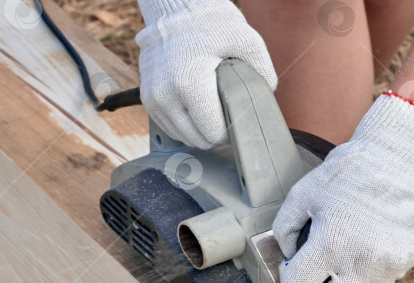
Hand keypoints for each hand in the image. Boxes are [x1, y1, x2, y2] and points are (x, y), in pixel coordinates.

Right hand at [135, 0, 276, 148]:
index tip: (238, 122)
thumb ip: (263, 71)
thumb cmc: (212, 24)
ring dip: (199, 132)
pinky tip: (198, 114)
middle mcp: (165, 95)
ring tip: (214, 116)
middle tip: (228, 119)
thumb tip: (267, 96)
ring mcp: (152, 97)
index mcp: (189, 84)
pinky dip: (184, 126)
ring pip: (182, 136)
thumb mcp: (247, 40)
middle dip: (216, 135)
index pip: (212, 133)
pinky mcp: (146, 97)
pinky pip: (168, 126)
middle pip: (197, 139)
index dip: (230, 133)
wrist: (175, 9)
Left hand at [273, 91, 413, 282]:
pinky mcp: (410, 258)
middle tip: (322, 276)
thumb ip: (286, 229)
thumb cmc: (348, 172)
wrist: (398, 158)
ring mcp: (390, 263)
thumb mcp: (302, 193)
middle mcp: (361, 262)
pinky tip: (372, 243)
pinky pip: (389, 278)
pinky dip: (377, 270)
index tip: (296, 264)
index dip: (291, 277)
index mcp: (330, 245)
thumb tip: (291, 255)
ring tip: (349, 261)